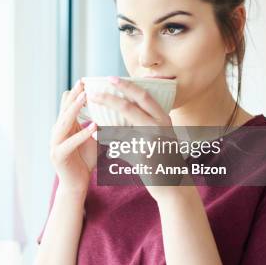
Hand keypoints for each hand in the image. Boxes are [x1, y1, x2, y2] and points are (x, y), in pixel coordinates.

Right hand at [49, 79, 97, 195]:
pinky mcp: (58, 156)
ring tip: (85, 97)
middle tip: (83, 83)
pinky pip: (70, 142)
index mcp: (64, 127)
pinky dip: (82, 134)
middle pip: (64, 110)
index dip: (75, 93)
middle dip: (74, 96)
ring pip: (64, 123)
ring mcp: (54, 144)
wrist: (76, 185)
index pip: (68, 106)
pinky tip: (93, 126)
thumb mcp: (91, 139)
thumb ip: (94, 125)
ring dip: (75, 109)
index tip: (85, 80)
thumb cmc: (85, 162)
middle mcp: (56, 133)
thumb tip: (110, 111)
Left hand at [87, 77, 193, 201]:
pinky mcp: (147, 156)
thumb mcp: (153, 137)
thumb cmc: (160, 159)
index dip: (127, 85)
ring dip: (108, 114)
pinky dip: (109, 138)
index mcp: (162, 118)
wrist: (173, 186)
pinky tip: (96, 133)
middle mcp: (161, 126)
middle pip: (134, 105)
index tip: (110, 78)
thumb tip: (115, 115)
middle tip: (95, 90)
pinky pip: (123, 145)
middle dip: (112, 95)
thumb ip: (137, 126)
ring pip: (127, 123)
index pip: (144, 96)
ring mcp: (154, 140)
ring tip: (93, 108)